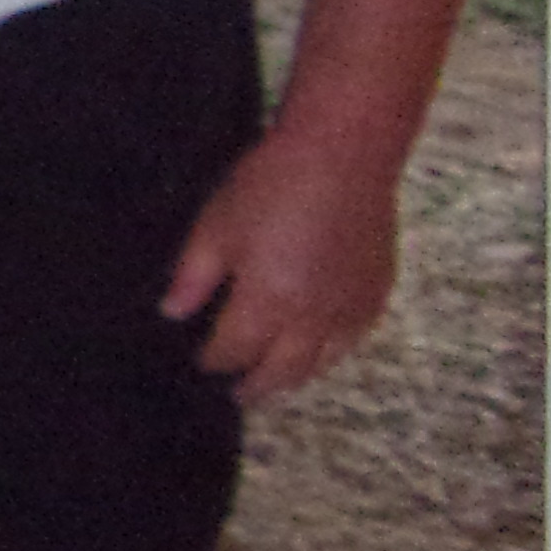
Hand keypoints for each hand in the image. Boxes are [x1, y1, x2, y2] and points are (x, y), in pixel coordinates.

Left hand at [159, 127, 402, 403]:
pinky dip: (333, 353)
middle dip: (257, 386)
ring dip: (296, 377)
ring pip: (322, 363)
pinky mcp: (377, 292)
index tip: (203, 364)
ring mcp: (350, 308)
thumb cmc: (272, 184)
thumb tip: (172, 313)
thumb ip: (194, 276)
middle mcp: (313, 316)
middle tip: (240, 396)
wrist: (344, 154)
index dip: (215, 361)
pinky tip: (320, 351)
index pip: (235, 350)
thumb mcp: (216, 226)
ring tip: (276, 382)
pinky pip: (354, 340)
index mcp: (268, 301)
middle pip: (282, 371)